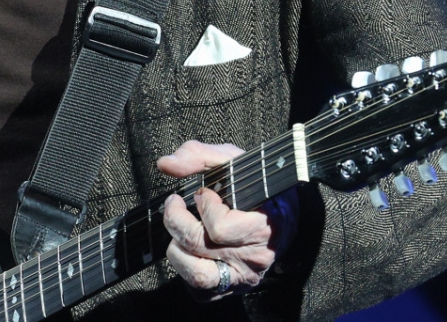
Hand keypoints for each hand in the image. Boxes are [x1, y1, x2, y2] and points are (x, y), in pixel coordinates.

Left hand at [157, 140, 296, 298]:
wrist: (281, 217)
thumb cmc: (256, 186)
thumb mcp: (233, 161)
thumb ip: (198, 156)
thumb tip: (165, 164)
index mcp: (262, 226)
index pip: (221, 228)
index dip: (205, 205)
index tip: (204, 192)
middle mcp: (254, 259)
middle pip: (199, 246)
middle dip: (177, 219)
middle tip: (176, 204)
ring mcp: (242, 278)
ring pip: (197, 275)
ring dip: (177, 248)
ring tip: (181, 230)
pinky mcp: (230, 291)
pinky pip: (199, 291)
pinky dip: (186, 269)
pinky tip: (191, 250)